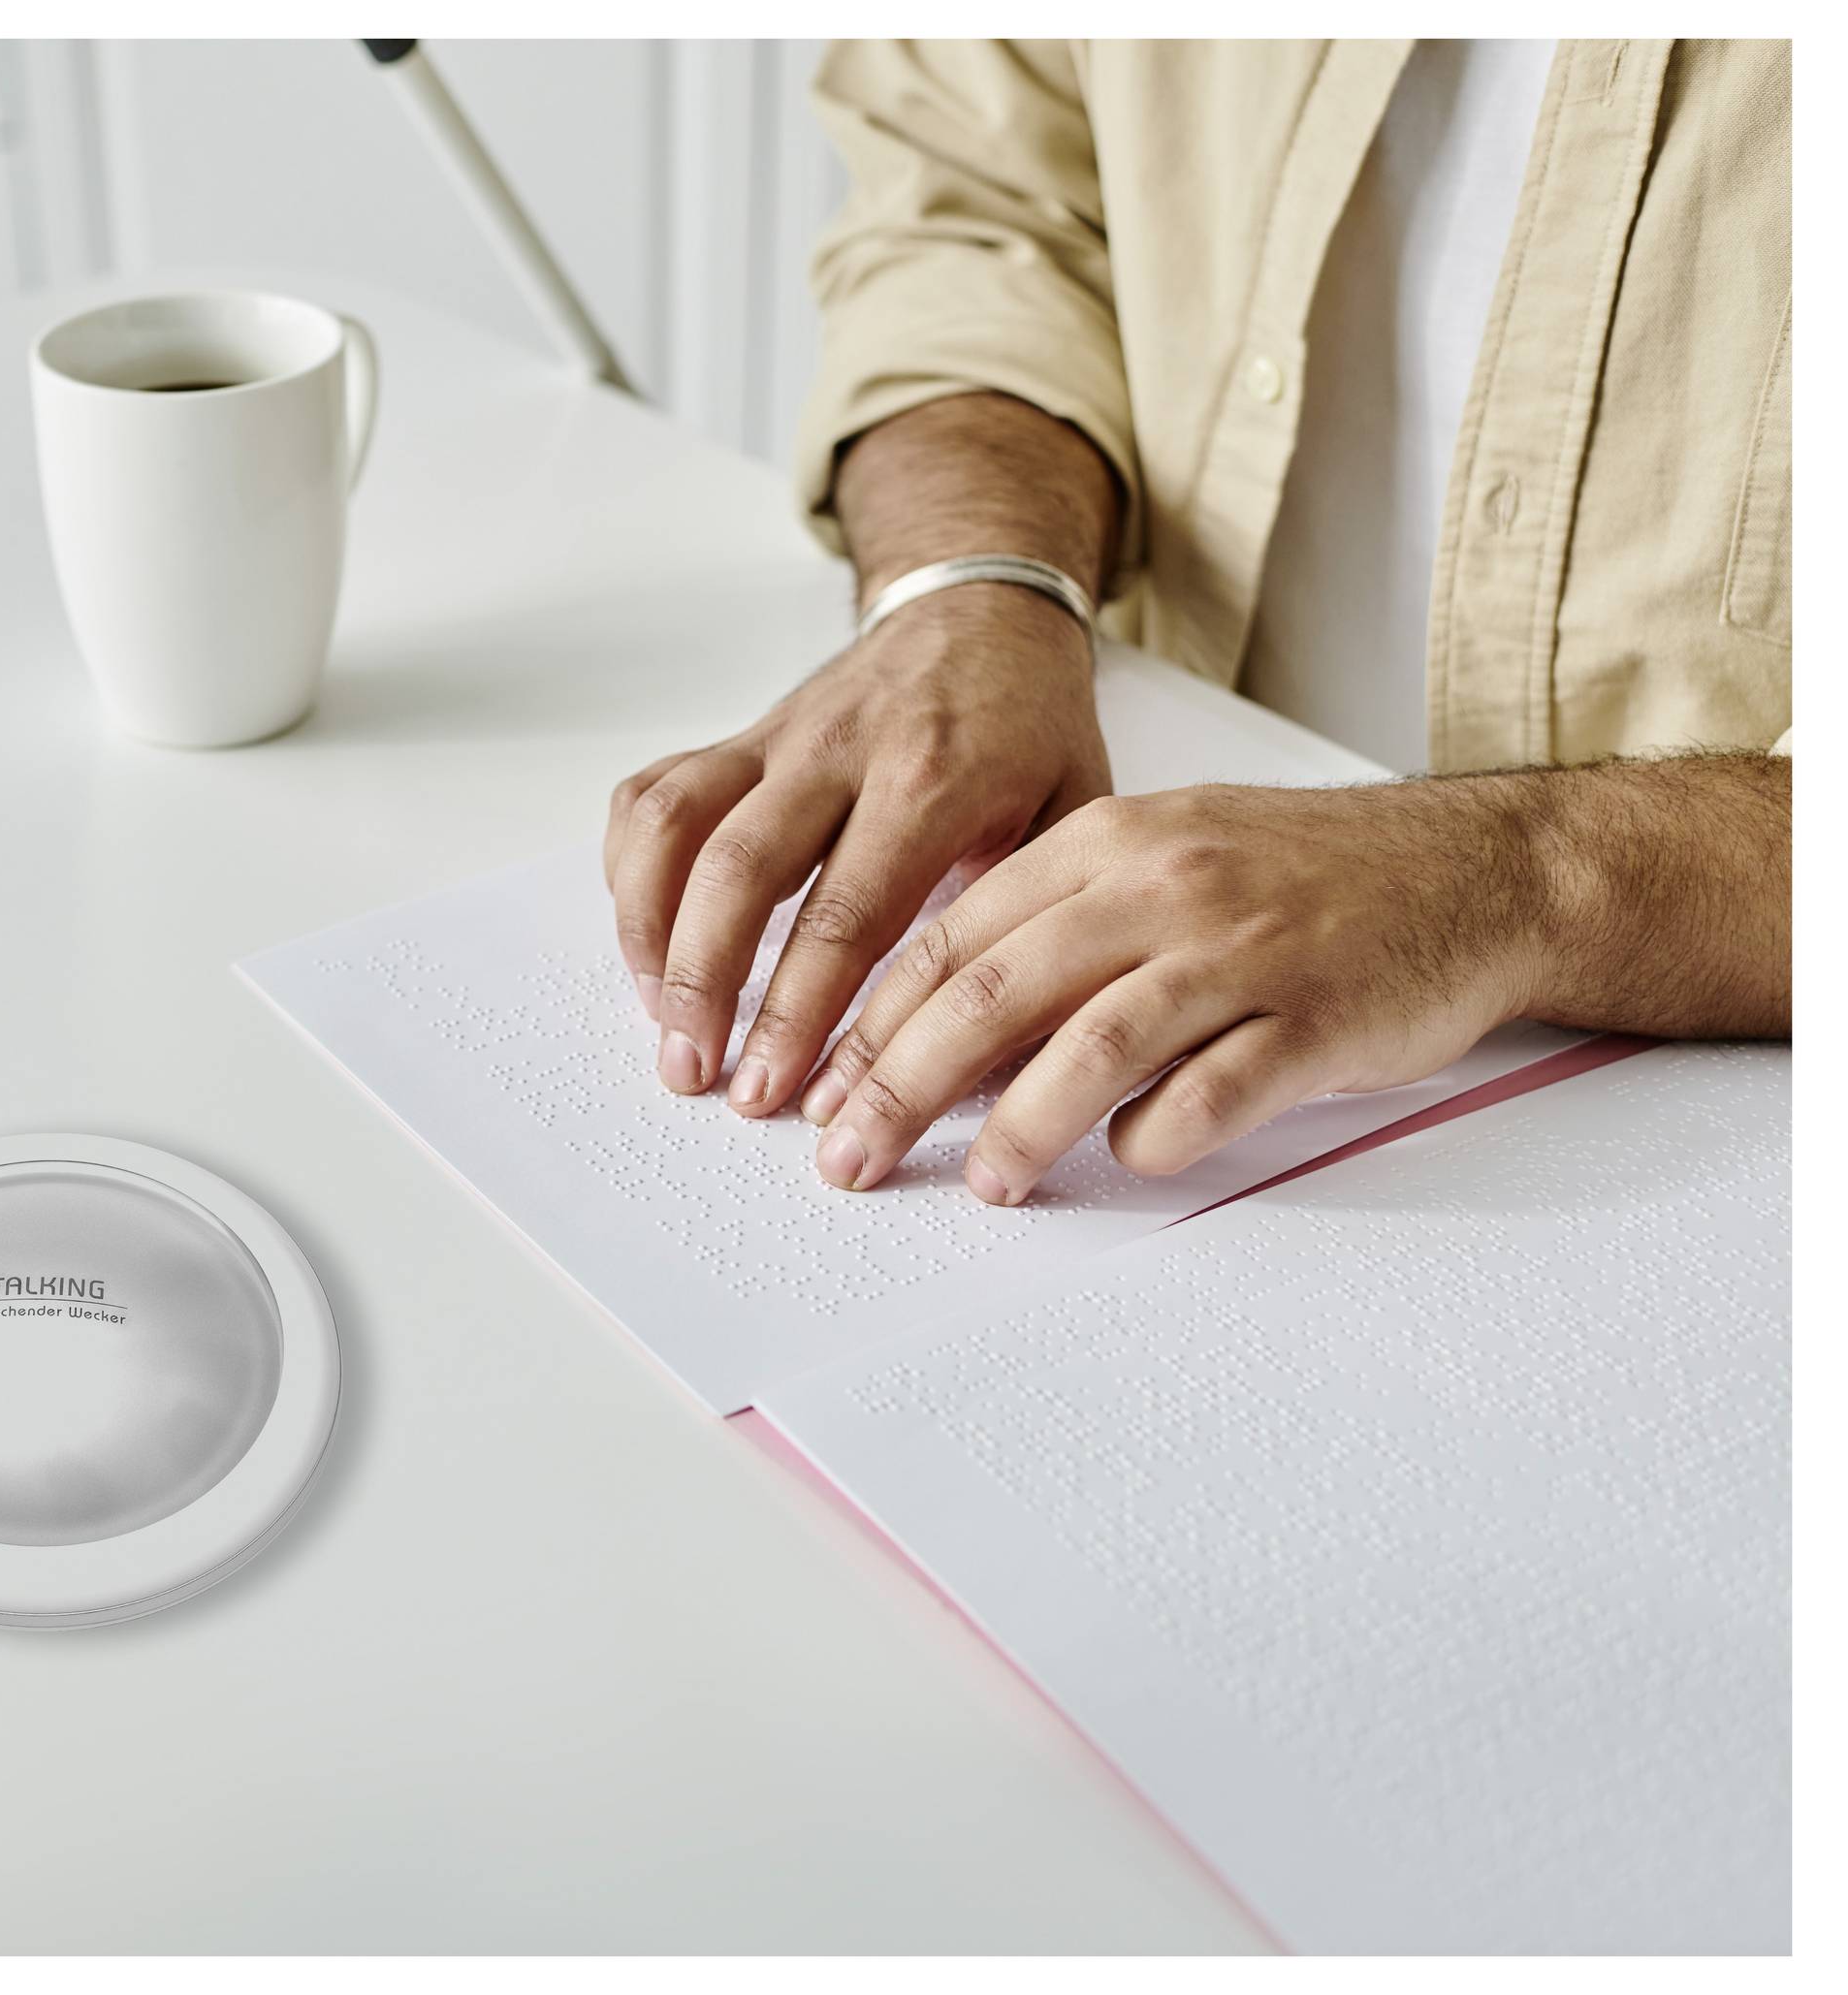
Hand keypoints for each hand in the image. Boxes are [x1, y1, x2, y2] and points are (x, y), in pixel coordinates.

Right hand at [603, 583, 1108, 1116]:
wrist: (985, 608)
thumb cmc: (1031, 725)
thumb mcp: (1075, 813)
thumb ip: (1031, 921)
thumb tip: (1005, 1061)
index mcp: (933, 779)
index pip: (847, 914)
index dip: (800, 1013)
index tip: (778, 1090)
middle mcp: (840, 751)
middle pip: (741, 873)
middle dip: (706, 986)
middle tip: (696, 1075)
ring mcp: (776, 740)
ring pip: (676, 826)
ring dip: (650, 933)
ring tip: (662, 1021)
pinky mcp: (736, 738)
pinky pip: (653, 796)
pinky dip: (630, 870)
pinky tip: (647, 940)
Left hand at [801, 779, 1547, 1200]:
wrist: (1478, 869)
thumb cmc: (1304, 880)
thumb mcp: (1166, 861)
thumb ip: (1058, 930)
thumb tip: (940, 1036)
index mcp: (1109, 841)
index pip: (954, 937)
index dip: (875, 1022)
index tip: (824, 1091)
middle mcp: (1165, 885)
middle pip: (996, 992)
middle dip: (903, 1083)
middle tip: (850, 1157)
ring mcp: (1245, 949)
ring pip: (1095, 1042)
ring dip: (1021, 1126)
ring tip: (981, 1184)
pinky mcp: (1320, 1015)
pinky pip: (1218, 1088)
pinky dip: (1159, 1133)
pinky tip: (1130, 1158)